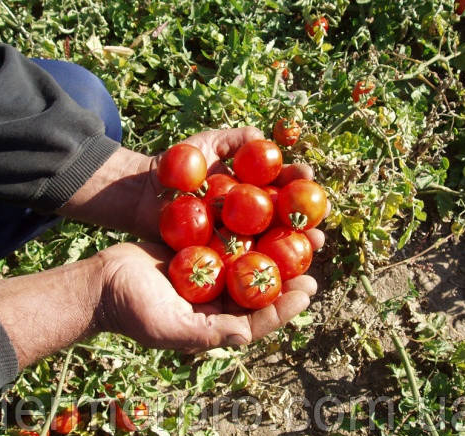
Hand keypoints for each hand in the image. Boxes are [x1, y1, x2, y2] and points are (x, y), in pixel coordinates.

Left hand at [61, 126, 326, 243]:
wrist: (143, 194)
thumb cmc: (174, 167)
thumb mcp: (204, 145)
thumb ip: (233, 139)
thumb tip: (262, 136)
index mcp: (252, 187)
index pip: (284, 185)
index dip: (299, 182)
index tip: (308, 178)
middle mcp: (251, 214)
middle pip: (286, 219)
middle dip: (306, 223)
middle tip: (320, 225)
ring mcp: (238, 236)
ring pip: (272, 243)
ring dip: (294, 248)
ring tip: (312, 248)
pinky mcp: (221, 255)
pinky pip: (246, 261)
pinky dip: (263, 265)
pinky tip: (280, 270)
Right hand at [97, 240, 320, 351]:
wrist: (102, 282)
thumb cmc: (133, 310)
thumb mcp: (170, 328)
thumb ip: (209, 332)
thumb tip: (248, 336)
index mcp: (218, 321)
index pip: (260, 317)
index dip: (286, 304)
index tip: (309, 288)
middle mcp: (220, 298)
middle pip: (263, 285)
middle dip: (290, 269)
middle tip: (315, 247)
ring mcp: (211, 272)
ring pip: (250, 257)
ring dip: (275, 243)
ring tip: (298, 225)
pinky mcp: (200, 249)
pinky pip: (229, 238)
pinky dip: (247, 227)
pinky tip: (264, 210)